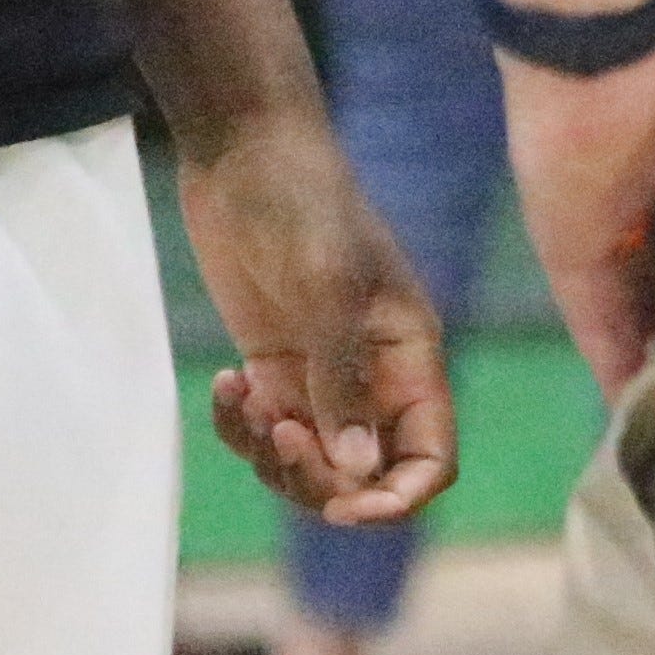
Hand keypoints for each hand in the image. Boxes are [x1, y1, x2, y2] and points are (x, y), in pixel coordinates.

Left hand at [183, 117, 454, 528]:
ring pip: (309, 464)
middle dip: (319, 480)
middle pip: (364, 478)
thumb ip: (342, 380)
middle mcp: (372, 376)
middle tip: (276, 434)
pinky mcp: (272, 364)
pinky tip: (226, 381)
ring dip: (270, 456)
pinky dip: (240, 426)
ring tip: (244, 400)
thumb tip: (356, 473)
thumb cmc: (302, 201)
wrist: (243, 148)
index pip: (429, 459)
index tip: (344, 505)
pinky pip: (263, 432)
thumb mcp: (327, 285)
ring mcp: (319, 373)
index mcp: (410, 358)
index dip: (397, 497)